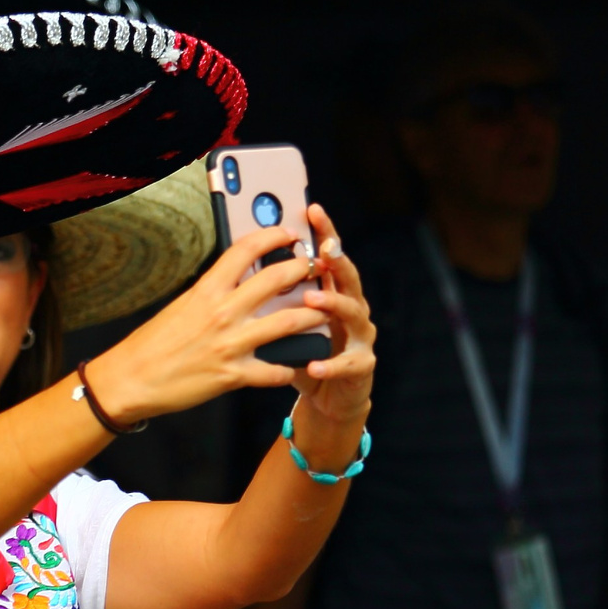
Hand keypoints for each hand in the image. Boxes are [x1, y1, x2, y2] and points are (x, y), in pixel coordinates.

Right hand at [88, 222, 340, 422]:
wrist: (130, 379)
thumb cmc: (151, 344)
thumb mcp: (181, 305)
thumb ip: (211, 292)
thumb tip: (234, 281)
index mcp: (206, 290)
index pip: (245, 250)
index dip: (272, 236)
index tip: (287, 234)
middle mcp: (222, 312)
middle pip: (276, 279)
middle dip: (303, 269)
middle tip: (314, 269)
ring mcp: (231, 344)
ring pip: (289, 322)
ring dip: (313, 316)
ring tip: (324, 312)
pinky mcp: (234, 375)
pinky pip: (274, 371)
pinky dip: (287, 369)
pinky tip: (292, 366)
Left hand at [284, 205, 376, 430]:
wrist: (329, 398)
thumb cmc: (306, 354)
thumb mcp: (288, 324)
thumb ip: (277, 300)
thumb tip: (246, 269)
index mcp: (334, 294)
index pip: (330, 257)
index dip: (325, 233)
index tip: (312, 210)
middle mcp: (352, 309)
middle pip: (349, 278)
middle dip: (338, 261)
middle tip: (322, 250)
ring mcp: (360, 338)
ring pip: (354, 314)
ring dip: (333, 305)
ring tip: (313, 300)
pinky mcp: (361, 367)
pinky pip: (348, 364)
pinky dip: (331, 364)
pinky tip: (315, 363)